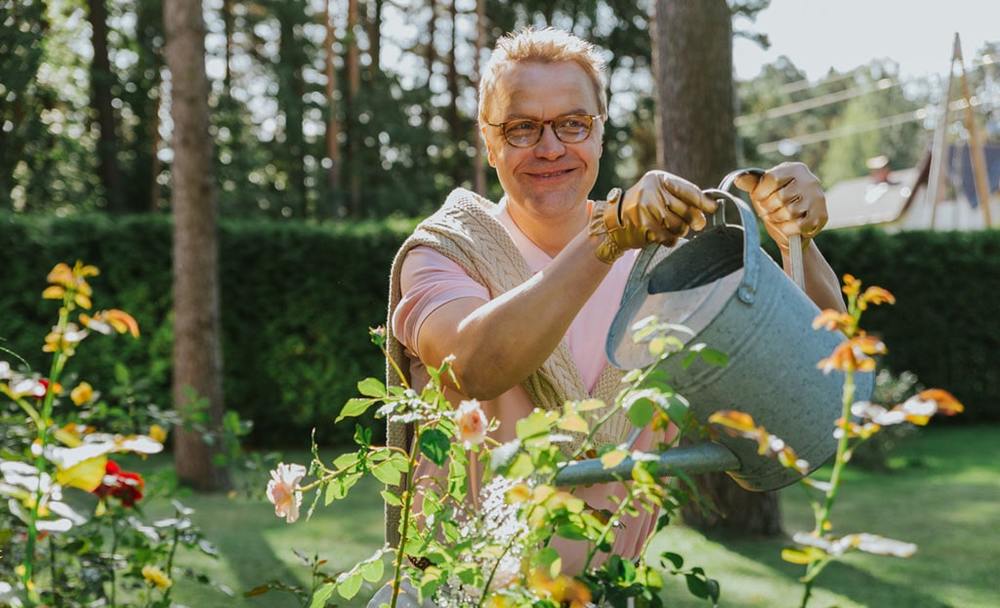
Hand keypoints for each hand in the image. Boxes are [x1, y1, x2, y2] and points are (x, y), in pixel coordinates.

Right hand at [589, 170, 718, 263]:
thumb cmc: (642, 205)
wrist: (613, 220)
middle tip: (695, 223)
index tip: (714, 208)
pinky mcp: (645, 229)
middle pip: (686, 210)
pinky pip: (670, 238)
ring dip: (680, 230)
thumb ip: (682, 197)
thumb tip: (710, 209)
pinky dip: (670, 239)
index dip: (704, 202)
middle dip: (693, 219)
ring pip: (680, 226)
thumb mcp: (658, 192)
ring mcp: (647, 211)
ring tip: (671, 226)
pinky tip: (662, 234)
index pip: (688, 191)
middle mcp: (652, 193)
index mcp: (657, 179)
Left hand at [734, 162, 827, 252]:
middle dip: (768, 209)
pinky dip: (787, 230)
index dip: (760, 193)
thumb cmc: (775, 204)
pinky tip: (787, 226)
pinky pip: (798, 226)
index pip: (772, 179)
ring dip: (777, 219)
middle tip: (769, 211)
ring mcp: (818, 198)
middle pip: (780, 197)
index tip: (759, 199)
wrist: (793, 227)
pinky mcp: (821, 216)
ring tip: (777, 218)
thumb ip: (751, 184)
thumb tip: (738, 180)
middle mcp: (810, 180)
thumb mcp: (762, 191)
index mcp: (795, 169)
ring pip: (789, 212)